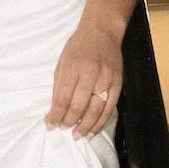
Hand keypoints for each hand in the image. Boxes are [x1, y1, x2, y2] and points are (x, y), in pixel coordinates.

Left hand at [47, 18, 122, 137]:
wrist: (103, 31)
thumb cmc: (78, 47)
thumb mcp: (62, 62)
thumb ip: (60, 86)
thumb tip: (56, 111)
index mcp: (72, 67)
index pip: (62, 97)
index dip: (55, 115)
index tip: (50, 125)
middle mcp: (90, 73)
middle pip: (79, 106)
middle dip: (69, 121)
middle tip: (63, 130)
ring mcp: (107, 79)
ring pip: (96, 110)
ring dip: (86, 126)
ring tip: (77, 136)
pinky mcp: (118, 83)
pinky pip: (110, 108)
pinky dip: (101, 122)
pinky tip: (93, 131)